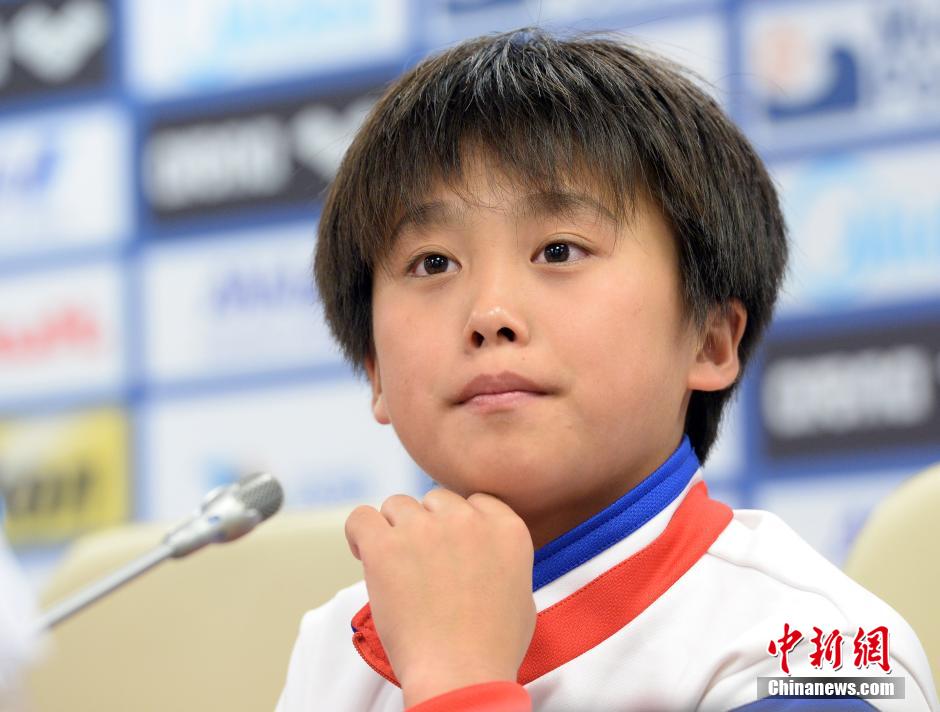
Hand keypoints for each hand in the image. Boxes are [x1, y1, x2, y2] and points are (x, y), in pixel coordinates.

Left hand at [345, 489, 536, 706]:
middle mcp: (467, 519)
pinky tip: (363, 552)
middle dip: (427, 526)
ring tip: (394, 565)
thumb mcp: (521, 593)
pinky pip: (360, 517)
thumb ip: (501, 558)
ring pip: (398, 505)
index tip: (449, 548)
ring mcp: (425, 529)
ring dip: (395, 529)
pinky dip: (359, 532)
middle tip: (421, 563)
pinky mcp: (386, 545)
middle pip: (435, 500)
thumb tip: (482, 554)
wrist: (461, 674)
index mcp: (506, 528)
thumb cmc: (491, 648)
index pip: (473, 501)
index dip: (458, 524)